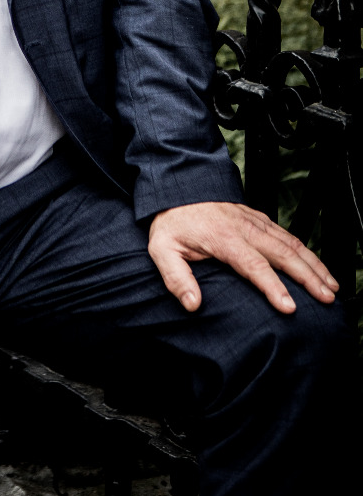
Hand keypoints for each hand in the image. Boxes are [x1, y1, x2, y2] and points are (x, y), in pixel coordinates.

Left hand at [148, 201, 337, 314]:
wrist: (178, 188)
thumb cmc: (173, 223)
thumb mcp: (162, 249)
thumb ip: (176, 278)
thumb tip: (192, 304)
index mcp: (223, 238)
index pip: (253, 265)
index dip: (273, 287)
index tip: (290, 307)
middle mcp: (245, 228)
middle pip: (283, 254)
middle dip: (308, 277)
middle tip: (327, 298)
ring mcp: (255, 221)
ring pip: (291, 244)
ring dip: (314, 265)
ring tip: (332, 287)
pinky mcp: (260, 218)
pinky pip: (288, 235)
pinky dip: (307, 252)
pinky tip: (318, 266)